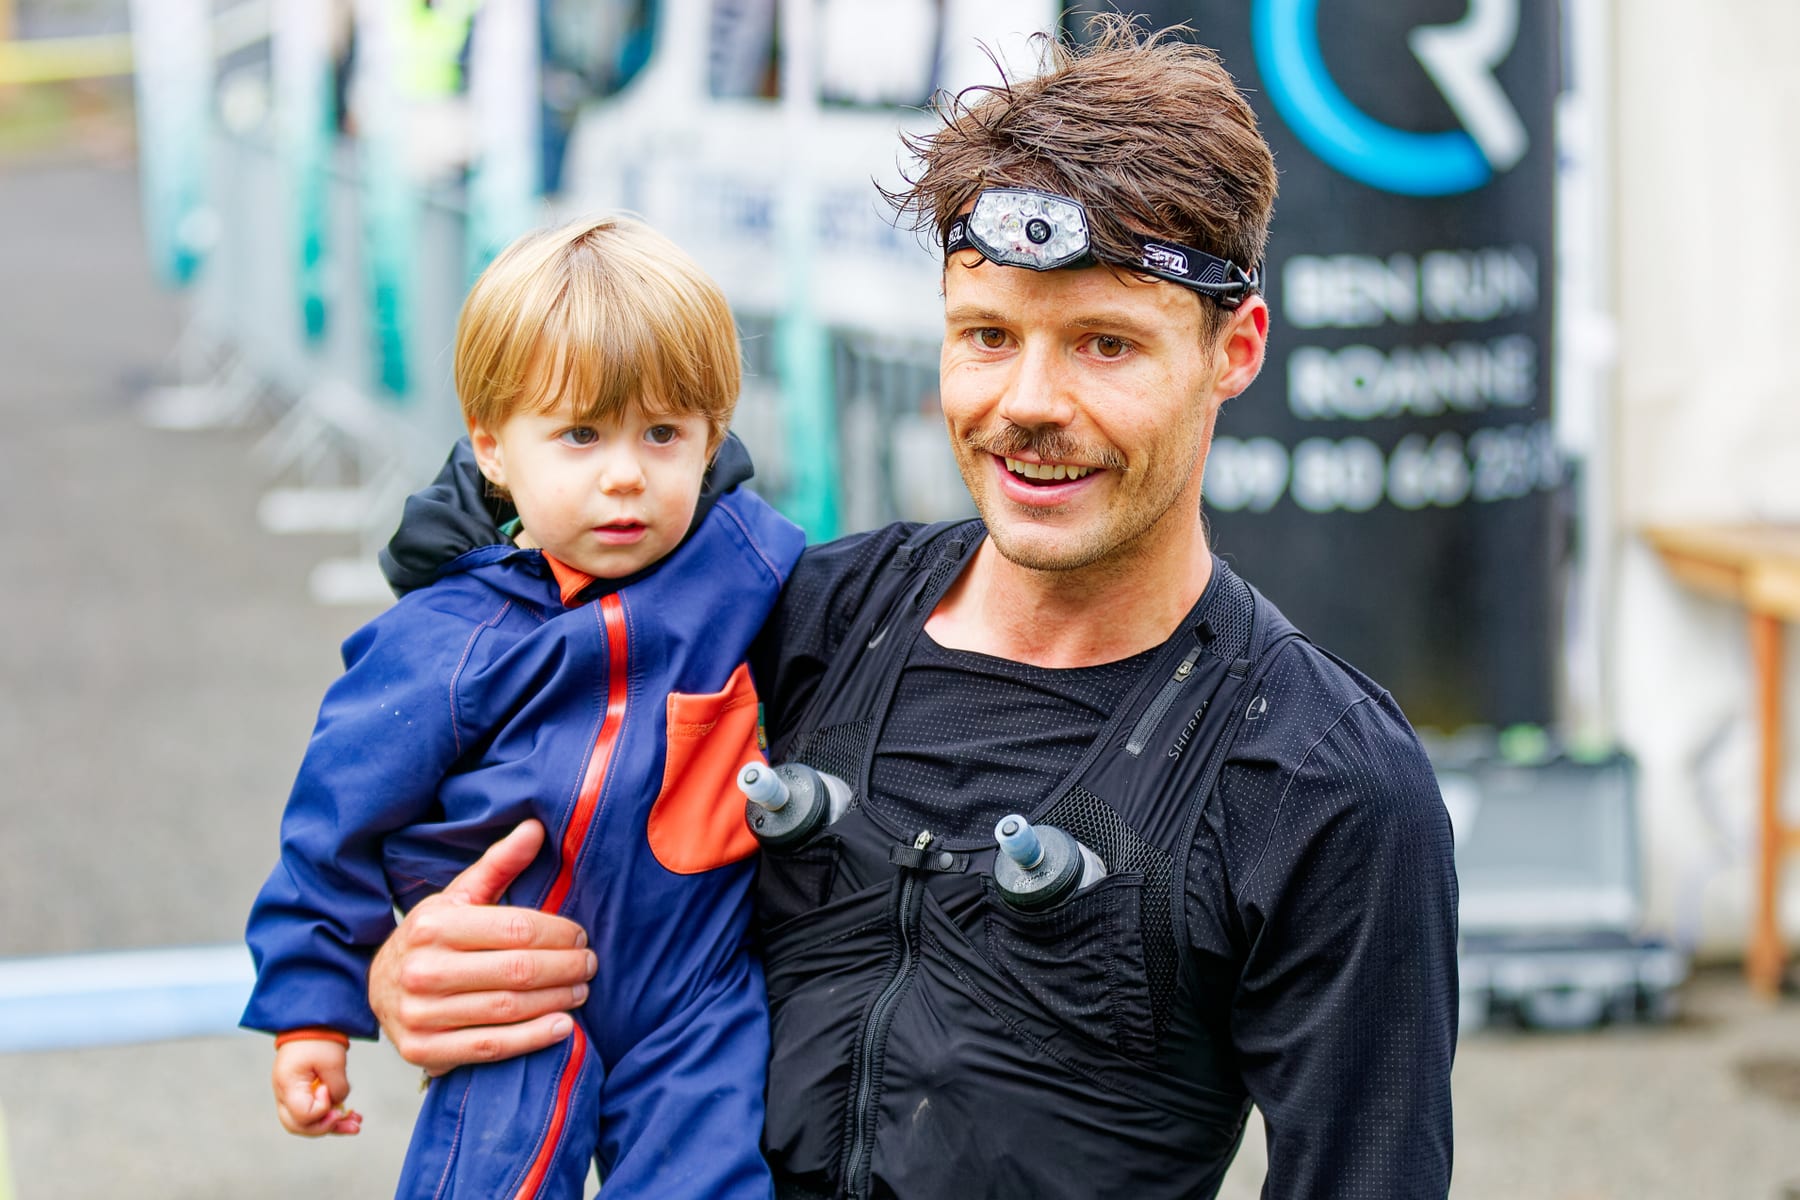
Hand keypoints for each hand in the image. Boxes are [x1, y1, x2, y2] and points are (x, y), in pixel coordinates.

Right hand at [272, 1040, 362, 1136]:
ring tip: (357, 1125)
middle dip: (327, 1128)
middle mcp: (284, 1095)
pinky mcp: (301, 1094)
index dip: (321, 1109)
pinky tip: (351, 1116)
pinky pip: (312, 1113)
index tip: (329, 1089)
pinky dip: (330, 1116)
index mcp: (287, 1086)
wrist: (310, 1023)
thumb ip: (338, 1088)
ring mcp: (291, 1096)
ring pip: (307, 1124)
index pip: (303, 1115)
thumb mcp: (333, 1062)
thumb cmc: (319, 1039)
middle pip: (299, 1126)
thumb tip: (339, 1106)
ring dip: (332, 1126)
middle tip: (351, 1124)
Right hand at [370, 819, 595, 1075]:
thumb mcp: (459, 896)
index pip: (516, 929)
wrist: (377, 987)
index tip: (581, 936)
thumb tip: (535, 828)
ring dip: (556, 1001)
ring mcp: (421, 1014)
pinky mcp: (423, 1051)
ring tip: (582, 991)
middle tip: (590, 965)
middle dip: (565, 967)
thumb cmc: (432, 937)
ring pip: (508, 1009)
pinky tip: (563, 1027)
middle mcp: (423, 970)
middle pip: (517, 970)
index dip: (558, 933)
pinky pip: (490, 1047)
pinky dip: (532, 1039)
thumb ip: (498, 863)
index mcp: (433, 926)